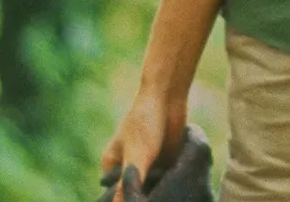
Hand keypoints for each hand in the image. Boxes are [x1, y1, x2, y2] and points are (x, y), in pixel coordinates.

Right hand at [99, 84, 184, 201]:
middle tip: (155, 201)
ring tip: (167, 198)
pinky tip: (177, 192)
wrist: (167, 97)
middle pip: (134, 192)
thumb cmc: (145, 123)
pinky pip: (165, 180)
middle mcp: (128, 165)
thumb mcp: (137, 157)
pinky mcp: (164, 161)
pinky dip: (170, 186)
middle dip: (144, 198)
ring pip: (151, 187)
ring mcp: (147, 163)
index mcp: (112, 163)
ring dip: (158, 193)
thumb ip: (128, 186)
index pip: (114, 194)